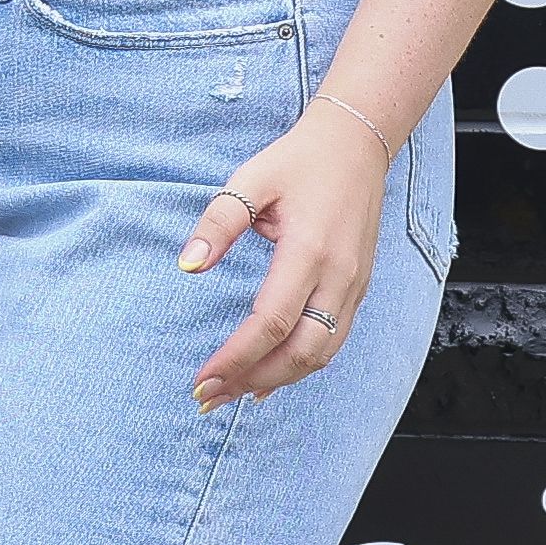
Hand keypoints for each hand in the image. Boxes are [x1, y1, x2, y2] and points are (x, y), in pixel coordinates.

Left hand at [180, 99, 392, 405]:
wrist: (356, 145)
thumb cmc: (299, 161)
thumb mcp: (250, 179)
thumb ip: (219, 222)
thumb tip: (188, 265)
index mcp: (309, 251)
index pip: (271, 323)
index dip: (236, 357)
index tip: (202, 379)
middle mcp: (339, 276)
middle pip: (300, 352)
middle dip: (252, 381)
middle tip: (208, 399)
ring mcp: (354, 286)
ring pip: (320, 354)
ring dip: (276, 381)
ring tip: (233, 395)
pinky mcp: (357, 289)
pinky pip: (332, 341)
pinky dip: (301, 367)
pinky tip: (271, 379)